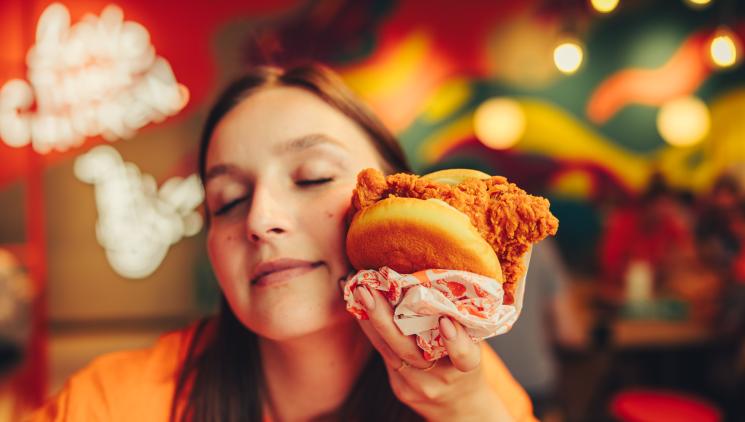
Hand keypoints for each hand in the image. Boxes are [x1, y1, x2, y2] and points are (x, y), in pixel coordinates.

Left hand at [349, 284, 513, 420]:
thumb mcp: (476, 344)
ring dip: (370, 318)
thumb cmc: (467, 364)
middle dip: (385, 318)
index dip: (455, 341)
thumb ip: (463, 320)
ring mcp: (416, 384)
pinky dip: (371, 328)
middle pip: (409, 351)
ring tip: (358, 291)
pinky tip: (359, 306)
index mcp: (467, 367)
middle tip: (369, 289)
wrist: (459, 406)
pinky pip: (382, 353)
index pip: (464, 357)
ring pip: (388, 351)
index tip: (446, 321)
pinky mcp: (399, 386)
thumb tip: (443, 277)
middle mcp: (440, 377)